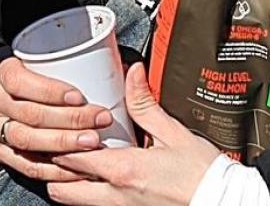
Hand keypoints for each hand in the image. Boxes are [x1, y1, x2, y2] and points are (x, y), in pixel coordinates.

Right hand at [0, 56, 117, 184]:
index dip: (51, 92)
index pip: (21, 82)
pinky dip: (53, 170)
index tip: (80, 96)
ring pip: (28, 142)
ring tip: (92, 142)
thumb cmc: (10, 72)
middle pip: (30, 116)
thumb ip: (54, 61)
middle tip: (99, 119)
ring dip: (64, 145)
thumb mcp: (22, 57)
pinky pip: (26, 166)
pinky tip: (75, 167)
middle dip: (69, 120)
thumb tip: (108, 60)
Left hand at [48, 63, 220, 204]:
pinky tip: (86, 179)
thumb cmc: (202, 175)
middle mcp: (115, 195)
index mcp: (124, 169)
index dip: (56, 140)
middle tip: (47, 147)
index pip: (72, 155)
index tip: (52, 126)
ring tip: (61, 163)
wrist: (222, 202)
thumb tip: (132, 76)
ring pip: (72, 201)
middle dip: (49, 167)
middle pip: (61, 186)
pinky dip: (82, 194)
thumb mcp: (174, 133)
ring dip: (63, 183)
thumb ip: (146, 105)